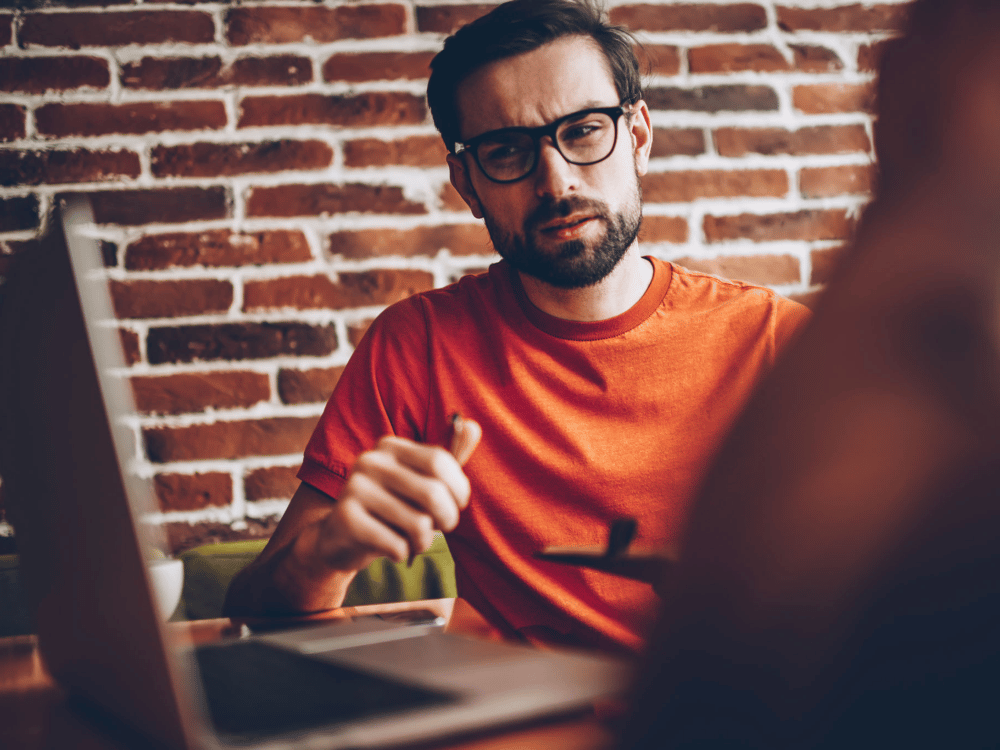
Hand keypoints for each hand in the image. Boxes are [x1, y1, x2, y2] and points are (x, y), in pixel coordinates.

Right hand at [310, 420, 480, 572]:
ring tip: (412, 539)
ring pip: (418, 524)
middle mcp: (370, 461)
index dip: (459, 489)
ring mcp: (355, 488)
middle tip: (439, 527)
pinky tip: (392, 548)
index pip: (440, 461)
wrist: (341, 539)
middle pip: (432, 493)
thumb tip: (474, 425)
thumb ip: (448, 459)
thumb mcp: (420, 482)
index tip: (458, 504)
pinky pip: (396, 545)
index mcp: (390, 446)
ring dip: (423, 541)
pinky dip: (402, 553)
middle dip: (447, 519)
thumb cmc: (392, 508)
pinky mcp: (345, 519)